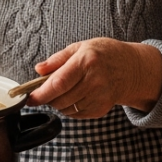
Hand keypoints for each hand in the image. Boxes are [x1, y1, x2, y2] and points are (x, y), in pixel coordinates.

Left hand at [25, 38, 161, 117]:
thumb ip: (57, 59)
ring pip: (67, 109)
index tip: (30, 98)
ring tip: (64, 90)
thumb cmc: (104, 54)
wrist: (131, 68)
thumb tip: (39, 69)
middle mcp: (94, 81)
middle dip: (48, 98)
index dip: (41, 94)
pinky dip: (70, 108)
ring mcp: (99, 97)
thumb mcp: (80, 47)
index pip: (58, 83)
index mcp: (86, 61)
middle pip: (60, 99)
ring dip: (58, 103)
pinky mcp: (101, 109)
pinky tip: (76, 96)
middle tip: (46, 90)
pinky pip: (76, 114)